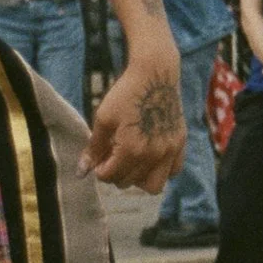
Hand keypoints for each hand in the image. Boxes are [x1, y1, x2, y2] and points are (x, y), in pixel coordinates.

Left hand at [82, 50, 184, 192]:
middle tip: (111, 158)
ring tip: (130, 162)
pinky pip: (173, 172)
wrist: (155, 76)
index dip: (99, 171)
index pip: (111, 176)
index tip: (98, 159)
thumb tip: (81, 172)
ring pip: (154, 186)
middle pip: (130, 182)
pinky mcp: (181, 144)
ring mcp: (171, 151)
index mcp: (132, 149)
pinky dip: (160, 171)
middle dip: (116, 174)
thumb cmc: (125, 95)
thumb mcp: (103, 119)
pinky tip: (149, 157)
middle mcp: (155, 155)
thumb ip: (94, 148)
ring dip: (139, 179)